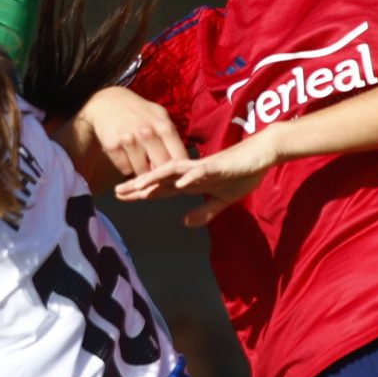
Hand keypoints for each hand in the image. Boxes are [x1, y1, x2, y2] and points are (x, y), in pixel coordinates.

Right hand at [64, 88, 187, 181]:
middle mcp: (147, 133)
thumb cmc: (140, 112)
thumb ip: (170, 139)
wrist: (108, 101)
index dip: (181, 169)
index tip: (180, 175)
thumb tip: (179, 165)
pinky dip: (127, 167)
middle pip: (161, 168)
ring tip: (141, 160)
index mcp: (163, 126)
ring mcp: (128, 140)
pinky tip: (127, 155)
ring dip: (142, 171)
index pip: (179, 157)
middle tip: (159, 174)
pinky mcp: (112, 146)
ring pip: (142, 172)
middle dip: (161, 174)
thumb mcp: (160, 117)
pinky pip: (125, 169)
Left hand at [116, 130, 281, 225]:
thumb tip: (185, 222)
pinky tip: (177, 183)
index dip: (142, 193)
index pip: (161, 188)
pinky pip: (201, 171)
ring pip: (173, 171)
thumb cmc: (242, 174)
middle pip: (160, 179)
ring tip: (138, 185)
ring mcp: (203, 168)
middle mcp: (191, 172)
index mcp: (191, 181)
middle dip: (138, 185)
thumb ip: (204, 212)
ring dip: (155, 178)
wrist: (261, 155)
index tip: (122, 197)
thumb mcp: (222, 200)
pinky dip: (189, 177)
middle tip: (116, 192)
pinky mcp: (217, 166)